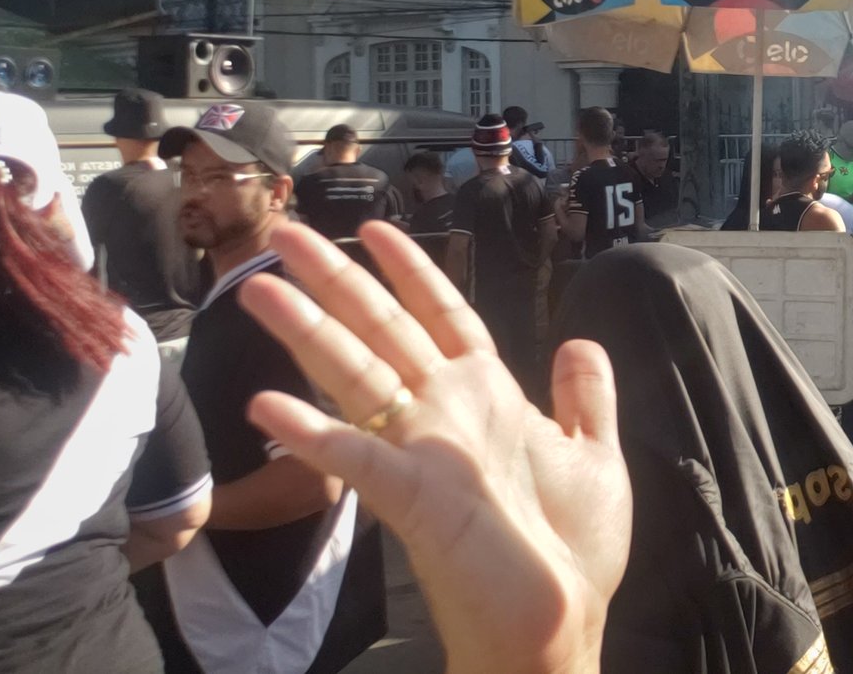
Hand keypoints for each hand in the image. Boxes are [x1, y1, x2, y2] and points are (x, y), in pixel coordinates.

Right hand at [240, 222, 629, 673]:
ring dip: (307, 331)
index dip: (411, 270)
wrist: (557, 625)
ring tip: (258, 287)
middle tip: (283, 233)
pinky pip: (357, 457)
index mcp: (489, 396)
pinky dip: (314, 433)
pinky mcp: (414, 498)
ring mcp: (424, 451)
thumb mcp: (595, 456)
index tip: (378, 226)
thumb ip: (586, 396)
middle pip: (382, 329)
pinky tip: (267, 406)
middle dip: (335, 279)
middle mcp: (447, 413)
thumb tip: (579, 339)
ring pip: (358, 374)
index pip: (443, 315)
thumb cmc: (571, 552)